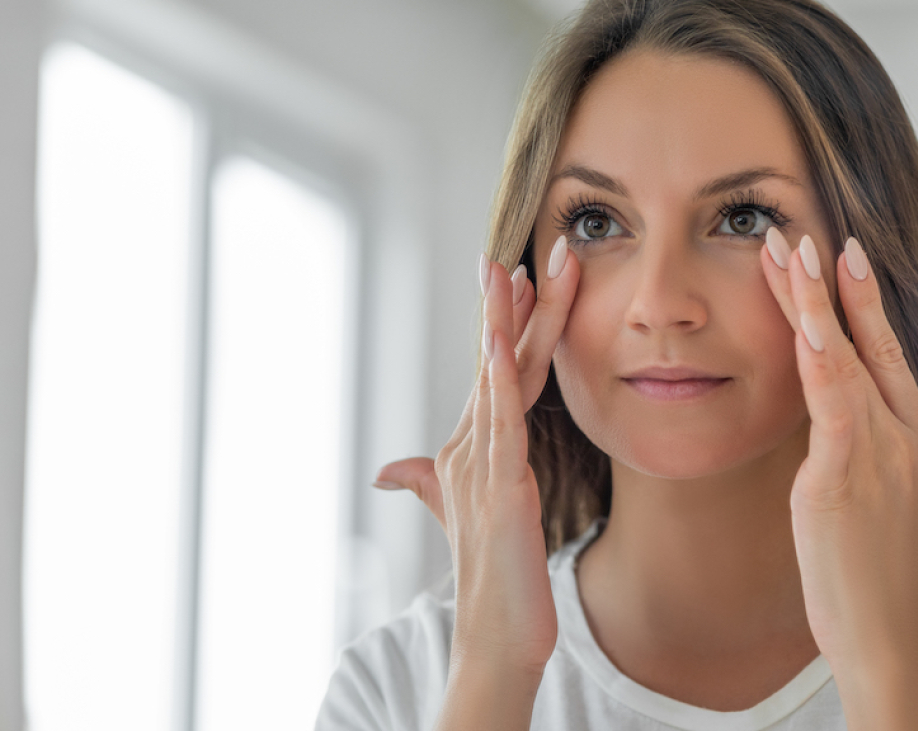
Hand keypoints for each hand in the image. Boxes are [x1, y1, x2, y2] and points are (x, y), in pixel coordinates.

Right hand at [373, 236, 578, 677]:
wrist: (497, 633)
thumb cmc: (492, 572)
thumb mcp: (461, 515)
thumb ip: (428, 484)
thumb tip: (387, 470)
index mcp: (475, 445)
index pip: (497, 370)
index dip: (508, 321)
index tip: (520, 273)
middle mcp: (473, 445)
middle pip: (498, 360)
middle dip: (513, 303)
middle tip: (527, 248)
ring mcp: (484, 463)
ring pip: (499, 378)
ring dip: (508, 321)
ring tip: (518, 269)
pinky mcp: (500, 485)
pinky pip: (501, 421)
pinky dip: (497, 377)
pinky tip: (499, 339)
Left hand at [760, 228, 917, 686]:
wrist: (895, 638)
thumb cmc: (902, 574)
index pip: (894, 355)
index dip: (870, 303)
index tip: (850, 254)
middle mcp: (905, 437)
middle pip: (872, 346)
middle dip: (842, 286)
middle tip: (815, 233)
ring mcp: (877, 454)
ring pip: (844, 361)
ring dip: (816, 303)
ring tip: (791, 254)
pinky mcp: (843, 477)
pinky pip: (831, 403)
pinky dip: (821, 357)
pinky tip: (807, 320)